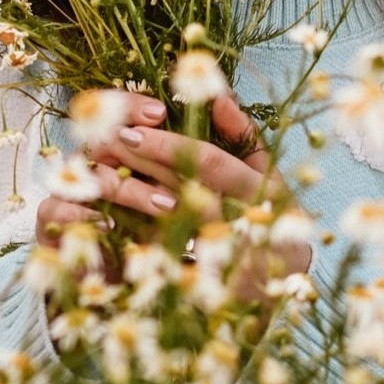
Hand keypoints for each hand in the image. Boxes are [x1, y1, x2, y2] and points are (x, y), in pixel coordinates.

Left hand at [34, 89, 310, 294]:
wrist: (282, 283)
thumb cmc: (275, 217)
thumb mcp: (269, 175)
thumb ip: (245, 135)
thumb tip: (219, 98)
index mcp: (265, 191)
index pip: (211, 162)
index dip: (169, 146)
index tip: (131, 130)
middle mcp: (247, 224)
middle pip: (183, 188)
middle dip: (141, 164)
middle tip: (105, 143)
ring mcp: (227, 258)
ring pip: (168, 223)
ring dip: (132, 197)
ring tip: (102, 175)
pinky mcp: (206, 285)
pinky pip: (163, 255)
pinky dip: (136, 233)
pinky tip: (109, 215)